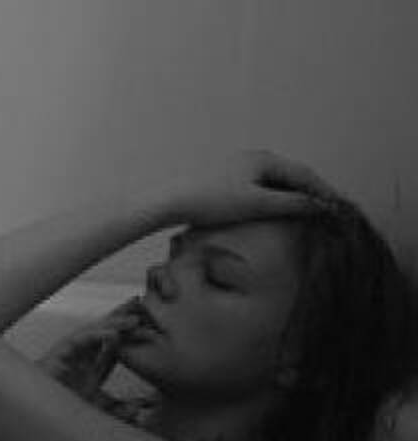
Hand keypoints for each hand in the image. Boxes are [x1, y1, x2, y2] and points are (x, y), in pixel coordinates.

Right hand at [36, 297, 140, 403]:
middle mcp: (84, 353)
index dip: (131, 332)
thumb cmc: (62, 408)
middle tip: (142, 303)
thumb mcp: (97, 408)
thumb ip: (117, 408)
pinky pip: (81, 339)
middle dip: (123, 316)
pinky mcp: (61, 351)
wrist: (37, 413)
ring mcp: (72, 350)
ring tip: (134, 318)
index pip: (116, 343)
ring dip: (115, 323)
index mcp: (93, 364)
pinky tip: (113, 334)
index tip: (149, 322)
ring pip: (97, 330)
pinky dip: (97, 335)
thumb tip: (139, 409)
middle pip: (107, 329)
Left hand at [137, 149, 333, 227]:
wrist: (172, 201)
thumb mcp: (256, 204)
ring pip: (276, 181)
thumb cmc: (212, 201)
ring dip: (293, 195)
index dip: (324, 191)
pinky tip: (277, 210)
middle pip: (291, 175)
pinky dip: (276, 197)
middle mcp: (253, 157)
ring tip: (308, 212)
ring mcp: (239, 166)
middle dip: (311, 192)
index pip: (304, 174)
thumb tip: (318, 205)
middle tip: (329, 210)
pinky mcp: (227, 178)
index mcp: (263, 158)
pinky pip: (261, 186)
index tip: (339, 208)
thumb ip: (290, 203)